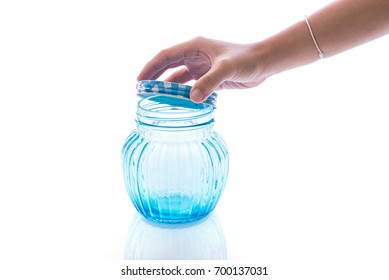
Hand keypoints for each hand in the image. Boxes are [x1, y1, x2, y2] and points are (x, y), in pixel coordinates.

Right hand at [137, 37, 267, 102]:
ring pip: (178, 78)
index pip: (166, 56)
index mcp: (195, 47)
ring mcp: (202, 67)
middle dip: (154, 77)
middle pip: (168, 66)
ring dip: (167, 87)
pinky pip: (191, 86)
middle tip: (141, 92)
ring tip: (155, 99)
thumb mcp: (227, 69)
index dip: (151, 67)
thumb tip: (191, 98)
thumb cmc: (247, 59)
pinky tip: (178, 103)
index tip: (139, 81)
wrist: (263, 63)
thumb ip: (210, 82)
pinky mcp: (209, 77)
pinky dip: (183, 94)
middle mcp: (195, 56)